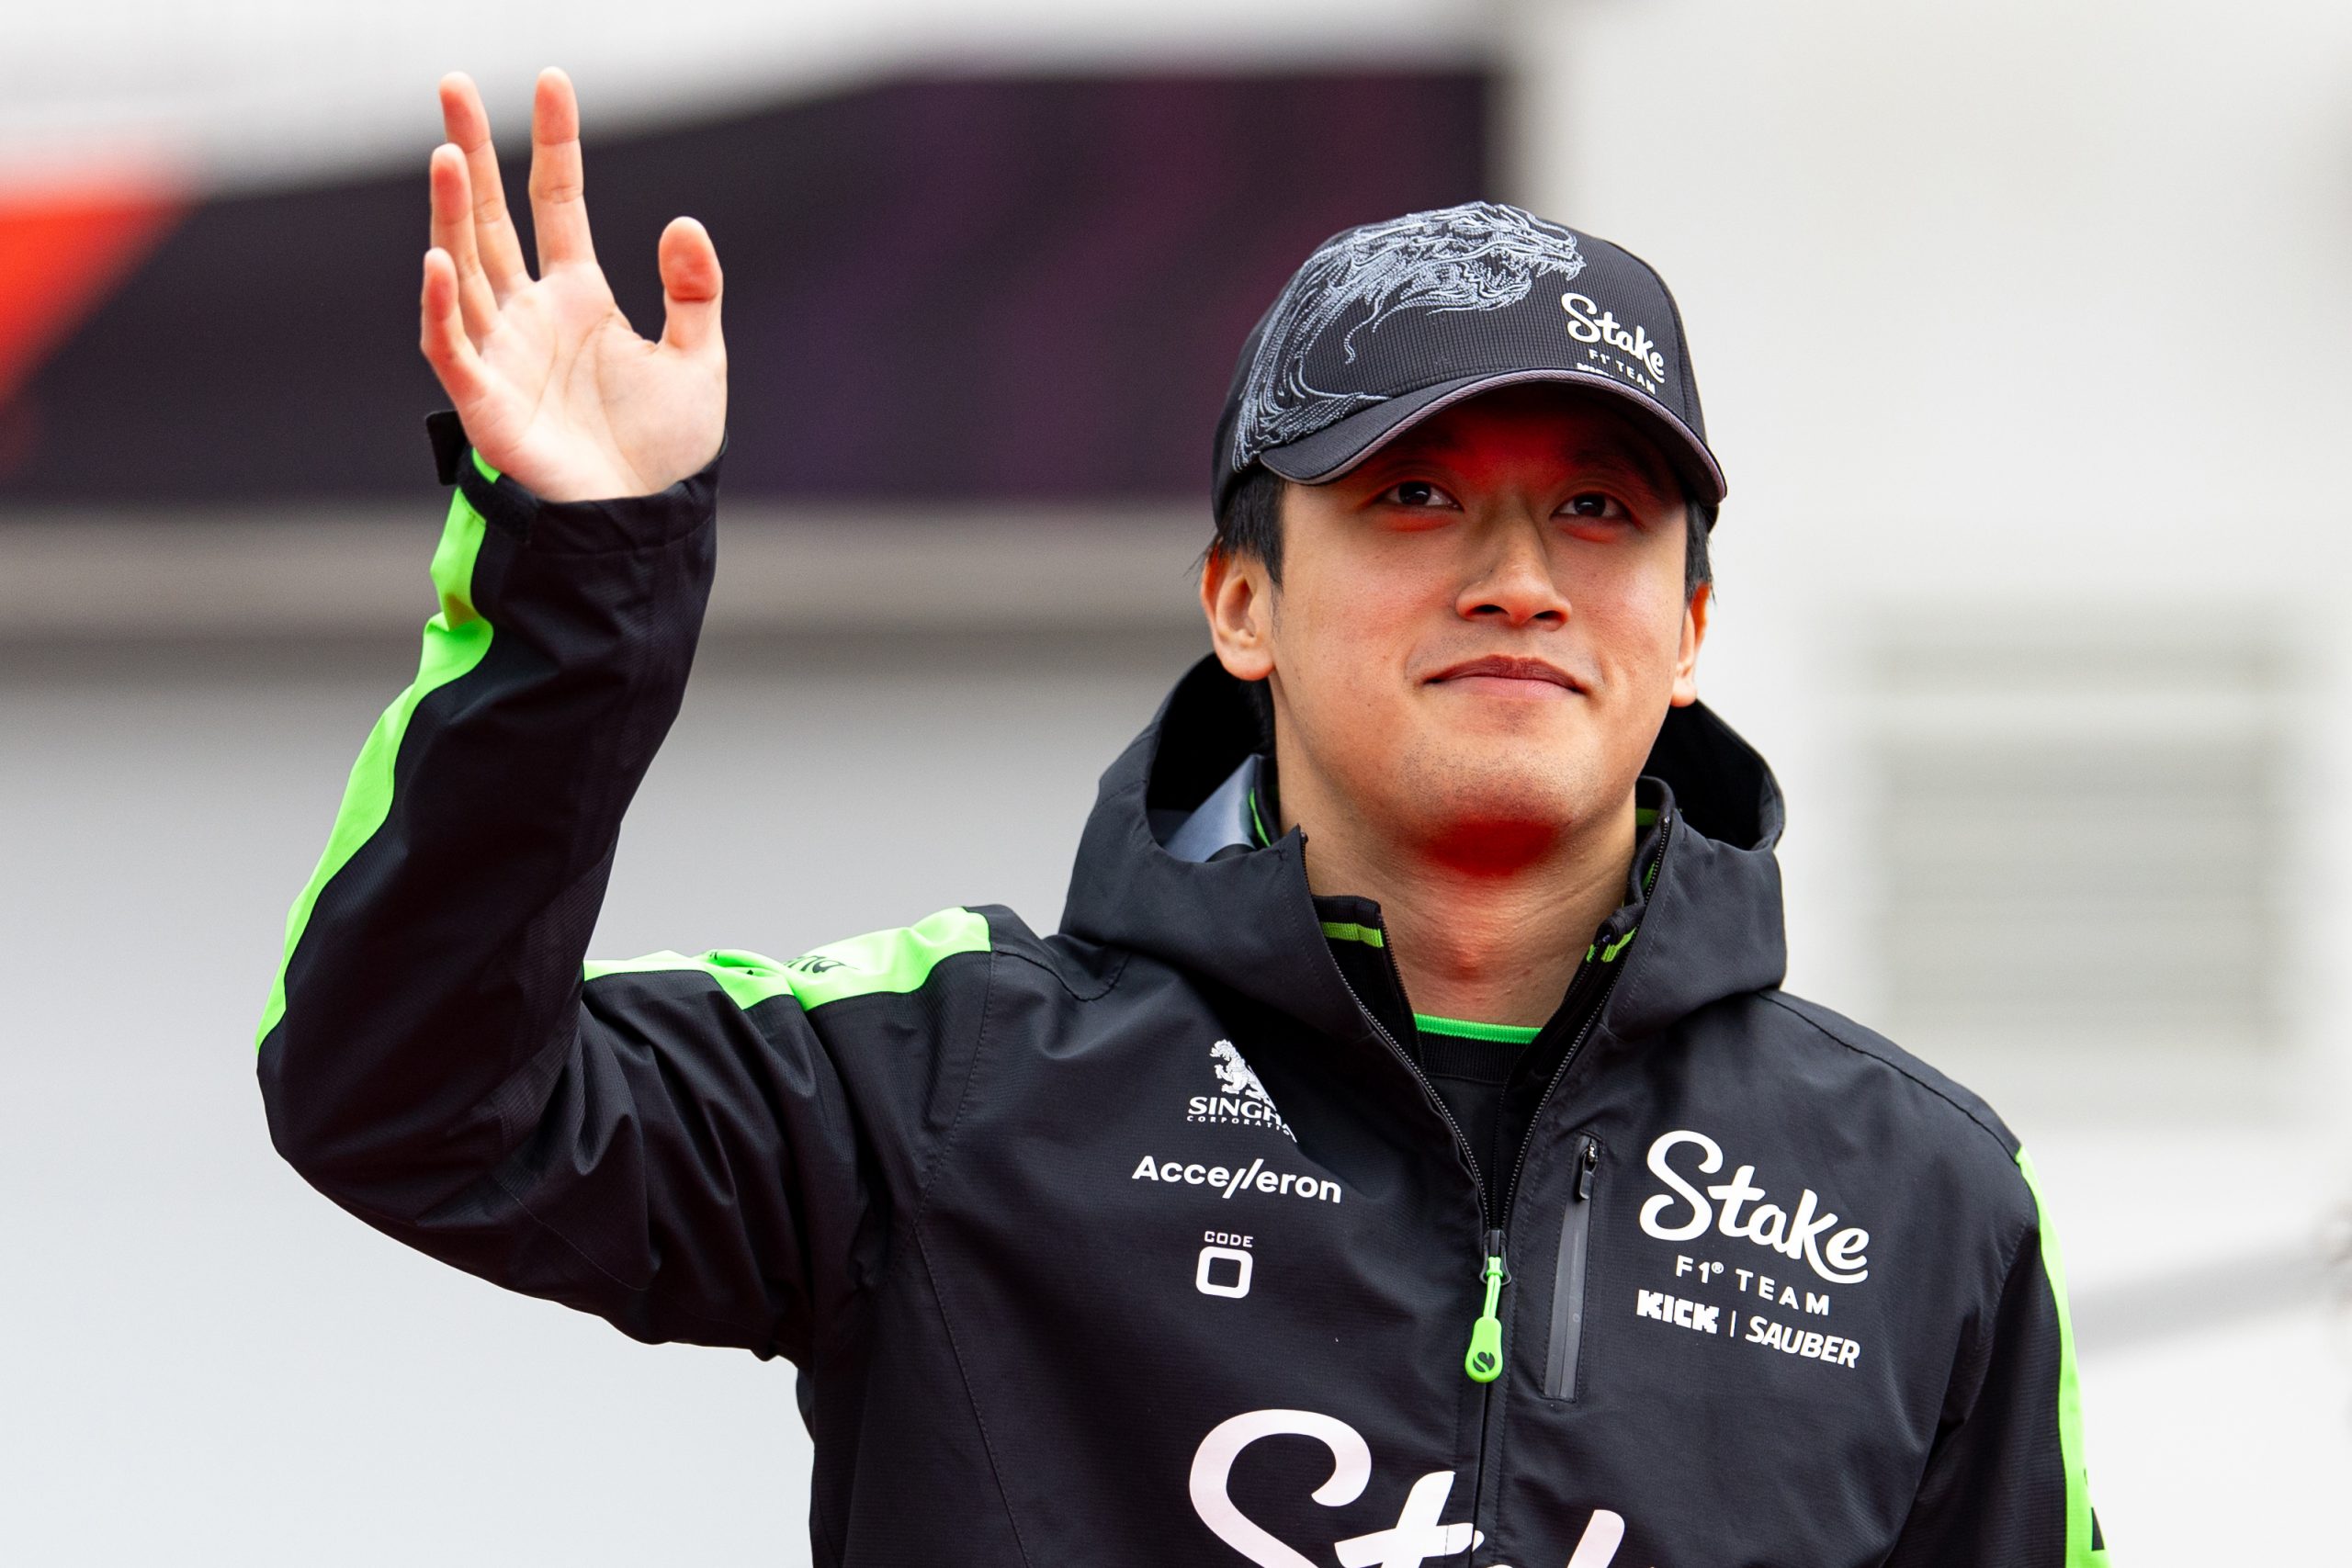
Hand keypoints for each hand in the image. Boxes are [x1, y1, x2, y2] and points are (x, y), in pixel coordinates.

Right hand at [419, 69, 724, 501]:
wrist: (644, 527)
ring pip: (464, 267)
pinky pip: (452, 344)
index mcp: (579, 299)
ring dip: (452, 212)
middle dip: (474, 153)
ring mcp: (501, 354)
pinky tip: (438, 257)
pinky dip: (441, 303)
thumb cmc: (664, 454)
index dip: (554, 145)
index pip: (557, 203)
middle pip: (492, 219)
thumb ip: (694, 291)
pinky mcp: (484, 402)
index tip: (552, 84)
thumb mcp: (699, 361)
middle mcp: (530, 316)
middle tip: (454, 86)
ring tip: (448, 154)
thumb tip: (684, 221)